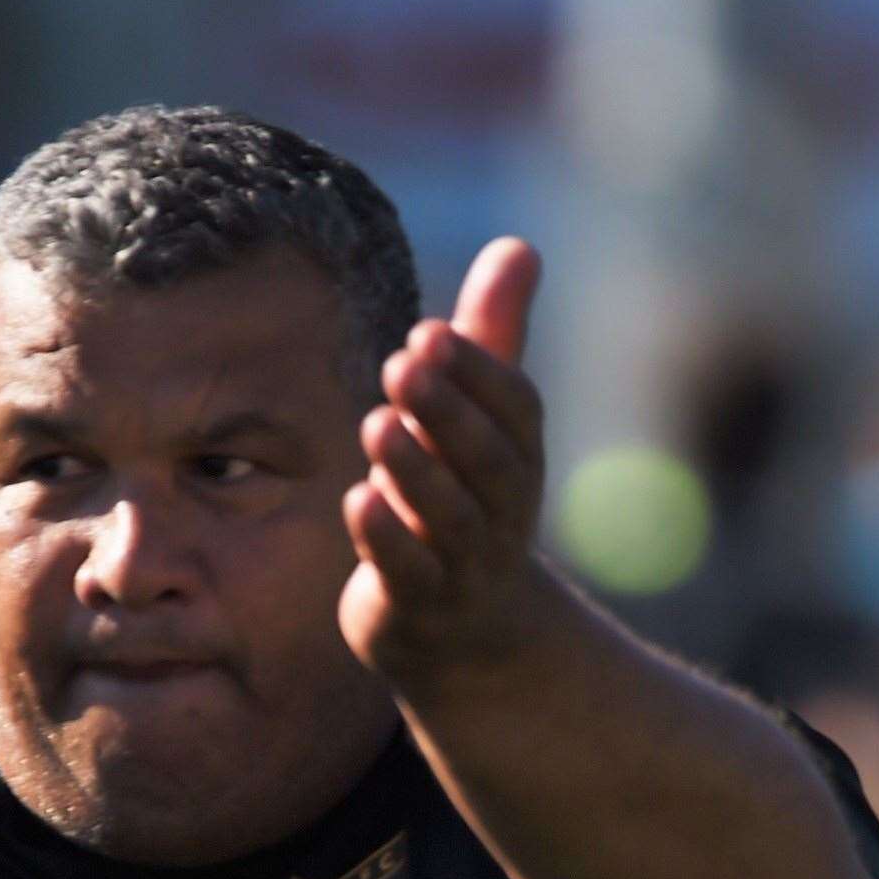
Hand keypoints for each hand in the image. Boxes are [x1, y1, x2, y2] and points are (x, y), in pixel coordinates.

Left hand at [338, 237, 545, 695]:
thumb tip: (520, 244)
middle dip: (448, 411)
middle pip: (488, 462)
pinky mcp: (420, 607)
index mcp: (518, 461)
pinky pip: (409, 575)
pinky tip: (358, 501)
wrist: (465, 634)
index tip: (428, 333)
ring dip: (415, 470)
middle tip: (398, 363)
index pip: (516, 412)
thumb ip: (493, 338)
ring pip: (451, 518)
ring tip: (376, 424)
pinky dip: (387, 539)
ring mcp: (465, 565)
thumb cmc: (465, 501)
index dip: (479, 373)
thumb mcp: (480, 422)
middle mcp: (503, 514)